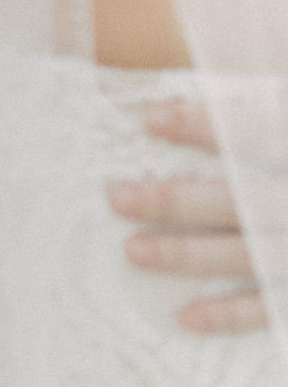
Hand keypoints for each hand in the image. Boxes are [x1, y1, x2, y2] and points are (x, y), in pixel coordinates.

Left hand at [112, 100, 266, 334]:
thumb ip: (277, 95)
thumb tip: (233, 70)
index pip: (259, 134)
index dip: (207, 125)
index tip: (149, 117)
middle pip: (245, 201)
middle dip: (178, 200)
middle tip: (115, 195)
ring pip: (253, 254)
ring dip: (191, 256)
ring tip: (132, 250)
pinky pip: (279, 308)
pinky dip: (235, 314)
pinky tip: (186, 316)